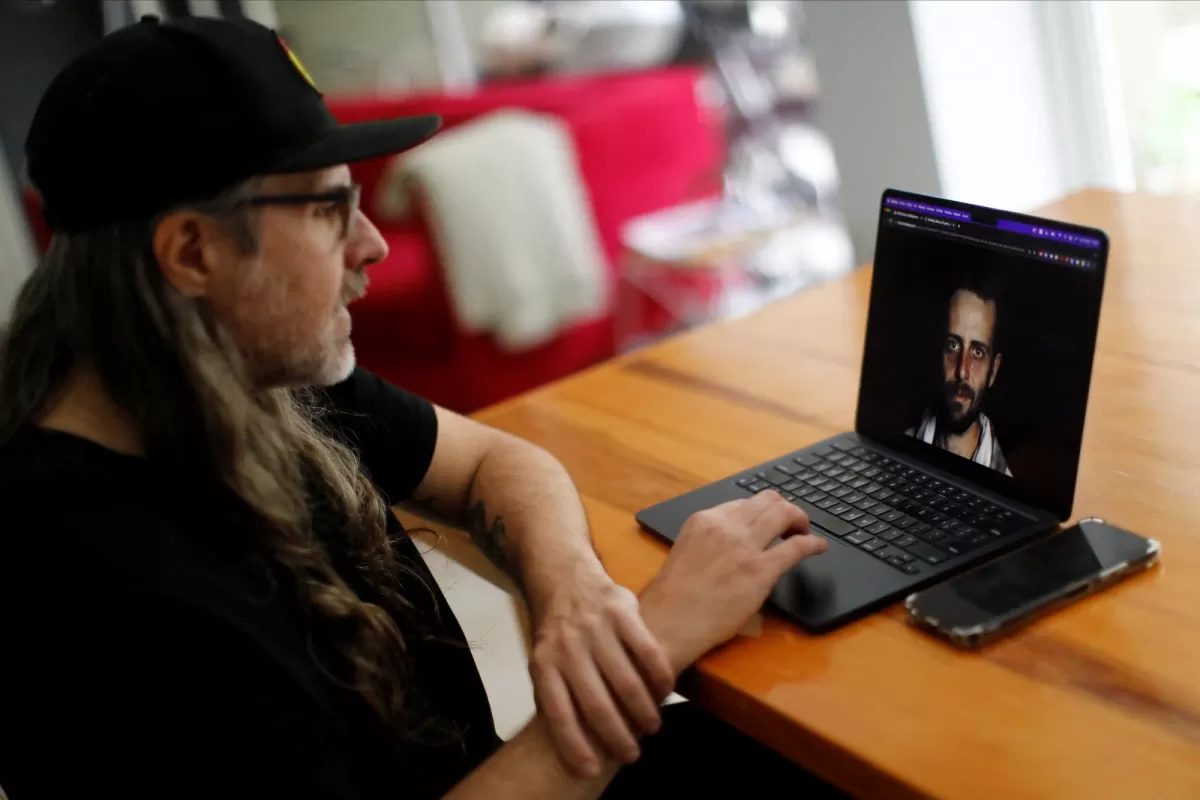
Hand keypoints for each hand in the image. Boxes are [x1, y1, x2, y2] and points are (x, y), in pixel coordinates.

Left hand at [528, 565, 674, 777]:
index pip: (559, 714)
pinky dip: (660, 676)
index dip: (575, 745)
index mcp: (544, 664)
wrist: (566, 580)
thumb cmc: (559, 634)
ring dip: (643, 712)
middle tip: (632, 753)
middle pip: (597, 705)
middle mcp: (568, 646)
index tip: (591, 769)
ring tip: (651, 726)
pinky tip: (667, 690)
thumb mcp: (545, 662)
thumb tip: (574, 744)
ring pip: (626, 682)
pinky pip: (648, 650)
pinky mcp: (622, 610)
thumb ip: (557, 694)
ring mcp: (595, 627)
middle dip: (617, 737)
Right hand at [639, 491, 827, 672]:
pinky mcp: (761, 571)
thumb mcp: (686, 552)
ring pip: (785, 514)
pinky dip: (813, 543)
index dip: (761, 510)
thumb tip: (736, 544)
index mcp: (704, 519)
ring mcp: (745, 546)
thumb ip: (710, 540)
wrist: (668, 623)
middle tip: (792, 523)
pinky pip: (797, 547)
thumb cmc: (673, 598)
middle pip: (768, 500)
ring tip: (804, 531)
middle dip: (784, 508)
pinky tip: (819, 547)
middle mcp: (726, 525)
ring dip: (800, 519)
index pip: (743, 502)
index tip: (769, 520)